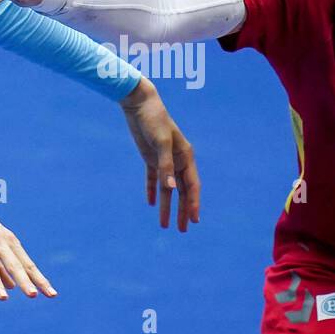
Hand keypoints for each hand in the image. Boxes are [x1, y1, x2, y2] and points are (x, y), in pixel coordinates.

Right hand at [0, 176, 55, 300]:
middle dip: (25, 281)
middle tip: (34, 296)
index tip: (52, 294)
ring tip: (4, 298)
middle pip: (16, 265)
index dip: (40, 280)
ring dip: (0, 282)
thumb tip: (12, 287)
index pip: (28, 265)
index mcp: (11, 242)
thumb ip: (2, 266)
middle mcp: (2, 242)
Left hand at [119, 78, 200, 230]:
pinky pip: (153, 179)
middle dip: (183, 210)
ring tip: (164, 225)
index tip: (195, 220)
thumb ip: (165, 166)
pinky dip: (152, 191)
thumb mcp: (160, 143)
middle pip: (182, 191)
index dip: (194, 203)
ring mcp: (164, 160)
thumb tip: (171, 188)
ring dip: (166, 206)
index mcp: (185, 156)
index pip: (192, 185)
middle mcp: (177, 160)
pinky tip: (151, 203)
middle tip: (184, 230)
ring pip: (168, 188)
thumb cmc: (154, 119)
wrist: (139, 104)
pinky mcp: (150, 158)